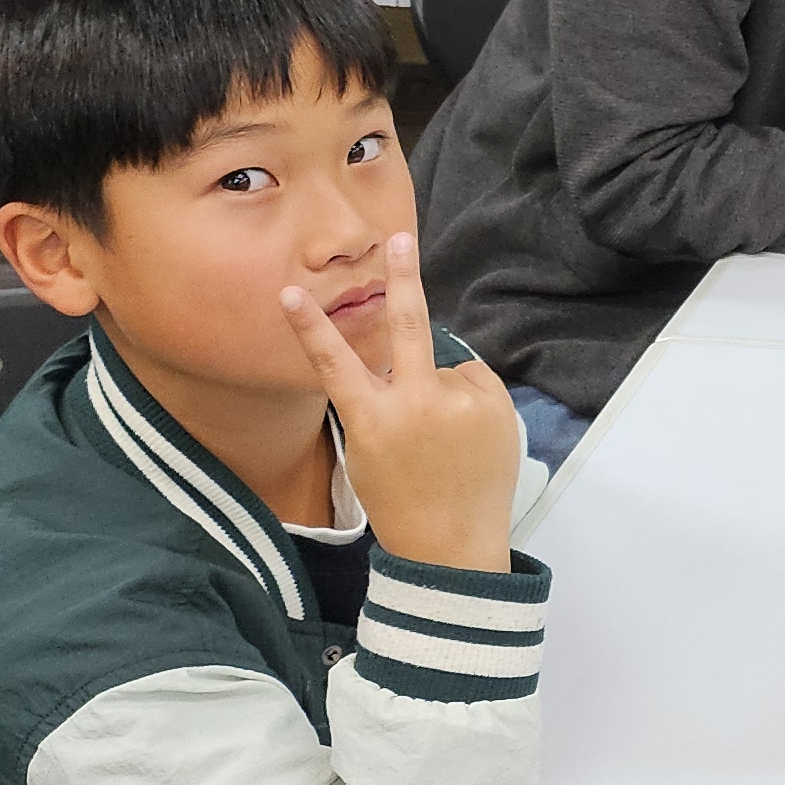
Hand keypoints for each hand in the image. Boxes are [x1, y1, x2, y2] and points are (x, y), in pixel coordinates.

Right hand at [281, 233, 516, 574]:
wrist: (452, 547)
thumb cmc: (401, 501)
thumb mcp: (367, 453)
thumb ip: (381, 401)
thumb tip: (409, 356)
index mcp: (373, 421)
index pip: (333, 364)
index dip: (309, 327)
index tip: (288, 293)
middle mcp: (417, 406)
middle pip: (408, 326)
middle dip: (403, 277)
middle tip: (400, 237)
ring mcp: (461, 405)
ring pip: (441, 368)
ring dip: (438, 390)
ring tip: (444, 442)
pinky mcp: (496, 406)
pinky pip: (471, 382)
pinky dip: (465, 398)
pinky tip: (464, 437)